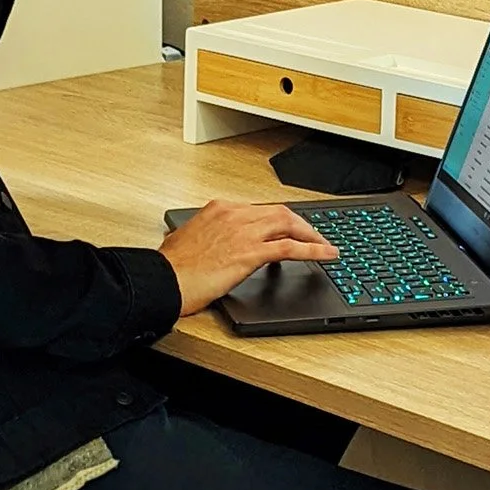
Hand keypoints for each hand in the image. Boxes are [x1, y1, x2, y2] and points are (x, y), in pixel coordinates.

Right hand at [159, 198, 336, 317]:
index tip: (288, 230)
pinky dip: (313, 249)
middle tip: (313, 236)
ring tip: (325, 245)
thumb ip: (206, 236)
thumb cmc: (170, 267)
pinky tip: (326, 255)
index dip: (279, 221)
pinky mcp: (251, 253)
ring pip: (289, 225)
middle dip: (300, 224)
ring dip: (311, 234)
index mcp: (219, 209)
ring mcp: (244, 232)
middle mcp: (234, 215)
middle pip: (279, 212)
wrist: (163, 280)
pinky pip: (290, 248)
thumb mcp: (187, 240)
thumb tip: (213, 245)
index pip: (260, 210)